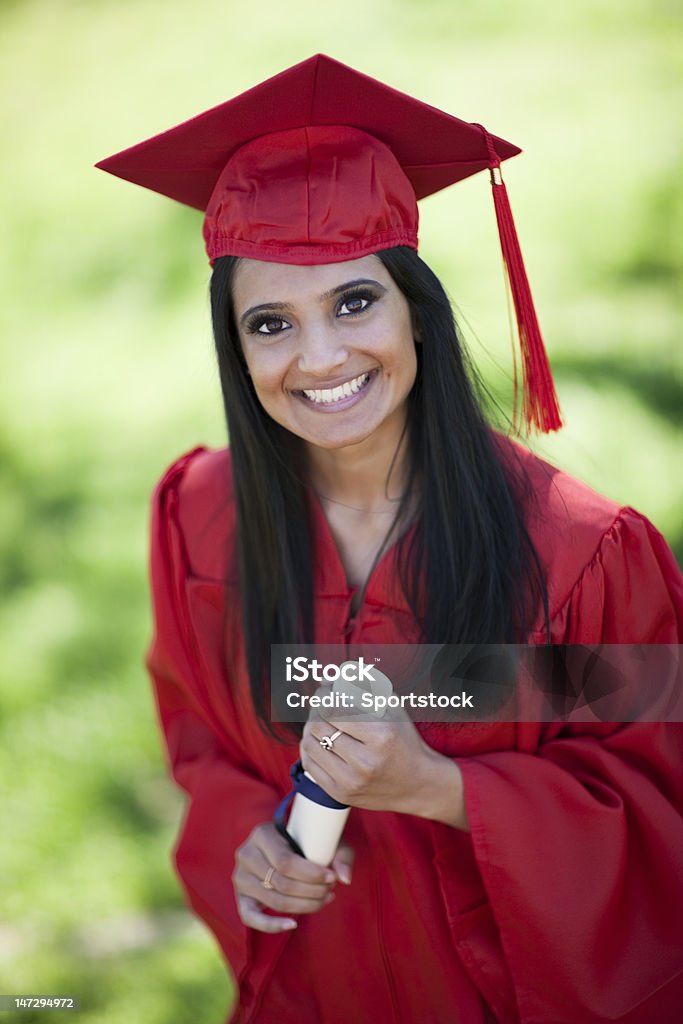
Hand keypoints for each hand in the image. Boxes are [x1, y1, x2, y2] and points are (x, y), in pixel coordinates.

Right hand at [232, 821, 353, 932]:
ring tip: (324, 900)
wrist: (283, 844)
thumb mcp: (323, 839)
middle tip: (331, 890)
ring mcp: (240, 878)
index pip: (285, 862)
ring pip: (274, 901)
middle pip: (282, 883)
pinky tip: (293, 924)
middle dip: (312, 891)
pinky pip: (251, 919)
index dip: (311, 874)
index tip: (332, 878)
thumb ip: (340, 854)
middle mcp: (246, 854)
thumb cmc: (305, 841)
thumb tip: (344, 878)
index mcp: (262, 833)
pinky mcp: (241, 898)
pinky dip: (272, 926)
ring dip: (304, 906)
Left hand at [300, 692, 467, 828]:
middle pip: (318, 726)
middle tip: (321, 705)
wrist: (418, 784)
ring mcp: (351, 781)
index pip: (332, 709)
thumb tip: (328, 678)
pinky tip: (320, 742)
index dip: (323, 696)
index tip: (325, 691)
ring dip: (310, 729)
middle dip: (316, 710)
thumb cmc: (404, 741)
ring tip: (321, 722)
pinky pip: (309, 765)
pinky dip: (310, 749)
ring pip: (309, 745)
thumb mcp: (392, 709)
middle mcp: (364, 761)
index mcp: (380, 735)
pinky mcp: (340, 794)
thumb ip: (363, 687)